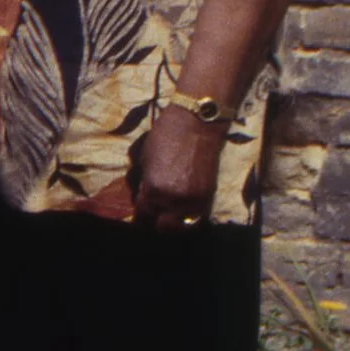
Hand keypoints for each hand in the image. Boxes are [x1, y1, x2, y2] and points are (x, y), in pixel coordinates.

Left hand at [133, 105, 226, 230]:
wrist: (197, 124)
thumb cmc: (165, 137)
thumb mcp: (144, 160)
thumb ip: (143, 182)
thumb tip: (141, 196)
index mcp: (153, 190)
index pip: (144, 214)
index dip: (141, 214)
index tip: (142, 214)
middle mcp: (173, 200)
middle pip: (162, 226)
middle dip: (156, 221)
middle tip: (154, 216)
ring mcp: (193, 200)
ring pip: (181, 226)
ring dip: (174, 221)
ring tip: (169, 214)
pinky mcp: (208, 196)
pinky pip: (196, 217)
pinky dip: (188, 216)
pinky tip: (182, 210)